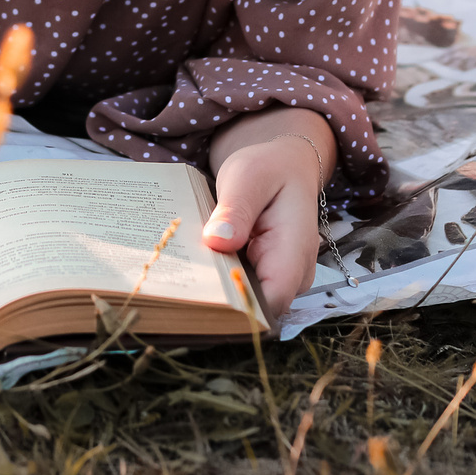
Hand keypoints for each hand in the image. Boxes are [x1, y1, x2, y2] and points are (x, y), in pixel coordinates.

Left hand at [204, 108, 335, 322]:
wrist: (284, 167)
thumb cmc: (268, 169)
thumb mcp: (247, 177)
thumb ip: (235, 210)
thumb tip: (217, 241)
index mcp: (294, 250)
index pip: (272, 301)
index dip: (237, 307)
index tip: (201, 297)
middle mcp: (294, 273)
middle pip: (257, 306)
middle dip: (220, 301)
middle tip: (180, 283)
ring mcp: (282, 279)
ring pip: (248, 301)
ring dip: (219, 291)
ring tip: (185, 274)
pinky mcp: (267, 277)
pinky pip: (244, 290)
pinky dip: (222, 281)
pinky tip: (200, 268)